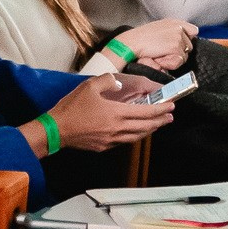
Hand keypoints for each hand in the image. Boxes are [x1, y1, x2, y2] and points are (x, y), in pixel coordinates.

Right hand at [46, 73, 175, 150]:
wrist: (57, 130)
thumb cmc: (72, 107)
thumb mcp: (90, 86)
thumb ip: (108, 81)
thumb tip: (118, 84)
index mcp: (116, 113)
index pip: (145, 112)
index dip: (160, 110)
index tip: (171, 106)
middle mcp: (117, 129)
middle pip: (145, 127)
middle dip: (160, 121)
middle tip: (170, 117)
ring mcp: (111, 140)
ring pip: (137, 136)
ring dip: (149, 131)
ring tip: (157, 126)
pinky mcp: (104, 147)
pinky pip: (124, 141)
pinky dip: (134, 136)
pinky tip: (134, 133)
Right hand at [114, 18, 195, 72]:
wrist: (132, 42)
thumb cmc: (141, 38)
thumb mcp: (159, 28)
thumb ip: (172, 32)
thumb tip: (182, 41)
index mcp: (174, 22)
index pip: (193, 30)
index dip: (187, 40)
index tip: (178, 45)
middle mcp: (178, 27)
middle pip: (189, 46)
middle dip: (178, 52)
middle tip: (163, 52)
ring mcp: (178, 36)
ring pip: (184, 55)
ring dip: (172, 58)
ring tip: (159, 54)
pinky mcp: (175, 46)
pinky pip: (178, 61)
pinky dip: (169, 63)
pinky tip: (159, 57)